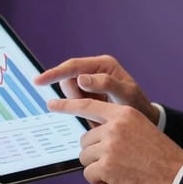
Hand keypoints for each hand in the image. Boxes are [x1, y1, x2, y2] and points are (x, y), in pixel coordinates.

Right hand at [35, 55, 159, 125]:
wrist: (144, 119)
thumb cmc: (138, 105)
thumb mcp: (125, 94)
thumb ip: (106, 84)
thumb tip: (81, 78)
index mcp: (104, 64)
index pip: (72, 66)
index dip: (54, 73)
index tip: (38, 82)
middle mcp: (95, 70)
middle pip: (68, 80)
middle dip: (73, 96)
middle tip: (89, 108)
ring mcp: (91, 82)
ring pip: (69, 92)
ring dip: (76, 104)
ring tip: (95, 113)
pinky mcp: (88, 94)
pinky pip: (74, 101)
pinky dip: (80, 109)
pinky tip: (94, 116)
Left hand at [48, 98, 182, 183]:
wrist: (178, 177)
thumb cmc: (161, 158)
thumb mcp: (141, 130)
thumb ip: (118, 127)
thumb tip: (95, 137)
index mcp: (124, 113)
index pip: (88, 105)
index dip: (67, 104)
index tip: (52, 102)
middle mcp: (115, 126)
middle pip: (85, 140)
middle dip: (96, 154)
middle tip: (117, 162)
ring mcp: (110, 145)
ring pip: (85, 158)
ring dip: (99, 169)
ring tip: (121, 171)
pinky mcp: (108, 165)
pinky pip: (89, 174)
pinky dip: (100, 182)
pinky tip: (118, 181)